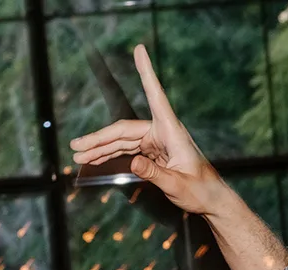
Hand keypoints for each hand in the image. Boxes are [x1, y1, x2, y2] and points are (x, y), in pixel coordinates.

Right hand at [69, 45, 230, 216]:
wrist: (211, 201)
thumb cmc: (200, 191)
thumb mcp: (177, 185)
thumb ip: (155, 174)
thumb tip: (132, 162)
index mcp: (171, 131)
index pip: (155, 96)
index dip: (146, 72)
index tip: (140, 49)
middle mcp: (161, 131)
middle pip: (124, 130)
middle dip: (98, 139)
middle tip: (76, 146)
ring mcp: (156, 142)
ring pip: (122, 141)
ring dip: (100, 149)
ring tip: (79, 157)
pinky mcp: (153, 154)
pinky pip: (127, 151)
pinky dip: (111, 156)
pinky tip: (96, 161)